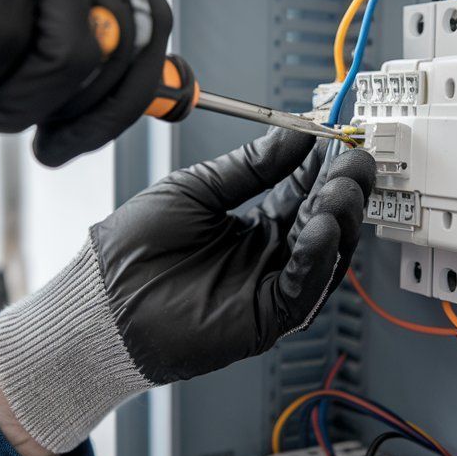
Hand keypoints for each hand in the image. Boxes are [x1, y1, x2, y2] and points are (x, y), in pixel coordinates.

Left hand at [0, 129, 375, 452]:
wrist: (102, 296)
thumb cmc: (135, 248)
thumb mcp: (196, 188)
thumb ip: (250, 166)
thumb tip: (295, 136)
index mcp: (252, 225)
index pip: (304, 192)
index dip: (324, 167)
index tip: (338, 139)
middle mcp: (267, 257)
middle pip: (325, 222)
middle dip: (343, 189)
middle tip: (354, 160)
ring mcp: (269, 288)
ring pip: (324, 254)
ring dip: (339, 219)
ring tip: (342, 187)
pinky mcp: (266, 319)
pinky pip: (304, 289)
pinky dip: (317, 258)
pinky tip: (319, 226)